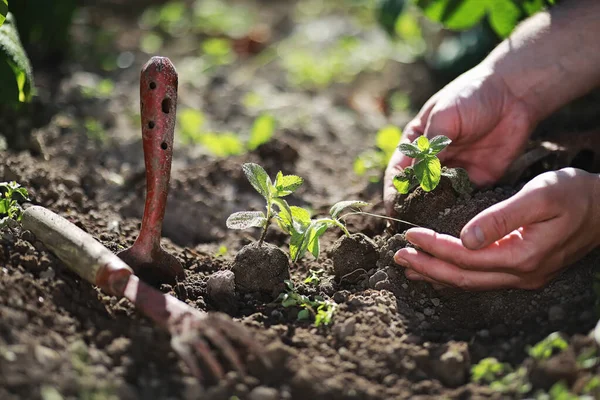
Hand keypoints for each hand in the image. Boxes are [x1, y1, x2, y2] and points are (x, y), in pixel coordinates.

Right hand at [384, 65, 535, 214]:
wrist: (513, 93)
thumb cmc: (471, 96)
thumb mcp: (445, 117)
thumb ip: (430, 146)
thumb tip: (417, 177)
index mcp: (416, 143)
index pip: (398, 172)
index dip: (394, 191)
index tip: (393, 208)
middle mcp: (432, 161)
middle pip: (416, 190)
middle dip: (412, 208)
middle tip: (412, 226)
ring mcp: (454, 172)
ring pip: (439, 199)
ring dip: (436, 213)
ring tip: (434, 229)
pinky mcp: (477, 180)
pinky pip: (465, 200)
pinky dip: (461, 211)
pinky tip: (460, 221)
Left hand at [393, 168, 599, 289]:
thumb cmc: (576, 194)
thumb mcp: (540, 195)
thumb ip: (503, 217)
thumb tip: (465, 239)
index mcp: (522, 256)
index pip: (466, 257)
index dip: (435, 246)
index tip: (410, 234)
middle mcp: (520, 274)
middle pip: (463, 277)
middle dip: (427, 267)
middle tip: (397, 257)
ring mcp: (522, 277)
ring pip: (470, 282)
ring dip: (437, 274)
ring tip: (408, 267)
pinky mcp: (522, 271)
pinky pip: (480, 278)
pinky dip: (454, 273)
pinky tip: (437, 269)